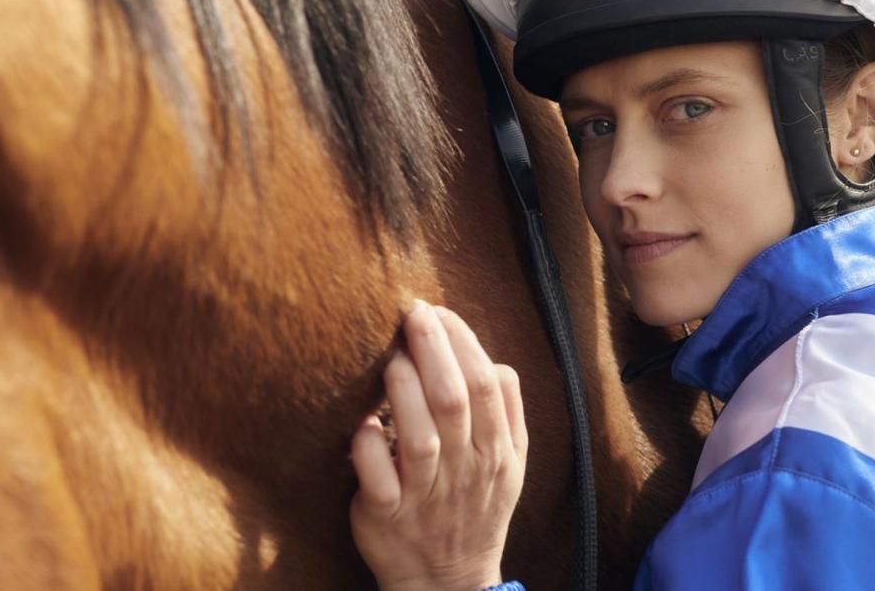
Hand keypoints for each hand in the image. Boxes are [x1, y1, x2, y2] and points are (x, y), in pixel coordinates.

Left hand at [350, 301, 527, 590]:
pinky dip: (369, 445)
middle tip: (413, 313)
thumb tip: (497, 361)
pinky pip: (377, 477)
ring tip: (391, 356)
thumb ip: (510, 412)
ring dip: (403, 389)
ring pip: (419, 436)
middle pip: (453, 400)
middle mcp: (465, 471)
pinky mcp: (386, 514)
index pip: (487, 385)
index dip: (464, 342)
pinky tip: (363, 420)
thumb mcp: (511, 464)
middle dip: (433, 348)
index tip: (440, 311)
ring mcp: (425, 494)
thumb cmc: (476, 508)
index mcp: (496, 451)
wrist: (448, 581)